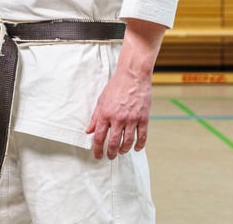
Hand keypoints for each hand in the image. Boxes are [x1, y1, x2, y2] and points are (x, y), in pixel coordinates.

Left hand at [86, 18, 164, 159]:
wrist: (133, 76)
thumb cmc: (116, 87)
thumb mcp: (101, 101)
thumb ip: (95, 117)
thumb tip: (89, 131)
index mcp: (105, 114)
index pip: (99, 137)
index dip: (97, 149)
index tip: (97, 155)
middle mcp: (118, 119)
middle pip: (113, 143)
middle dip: (110, 153)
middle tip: (110, 157)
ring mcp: (132, 119)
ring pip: (127, 142)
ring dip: (123, 150)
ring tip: (121, 152)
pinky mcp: (143, 118)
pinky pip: (142, 136)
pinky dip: (139, 145)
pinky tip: (136, 148)